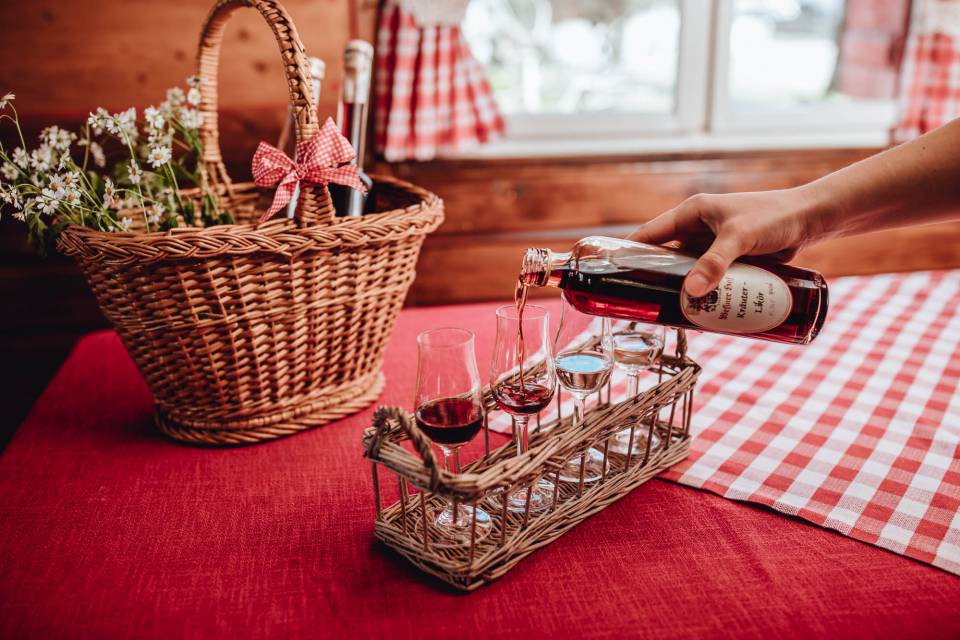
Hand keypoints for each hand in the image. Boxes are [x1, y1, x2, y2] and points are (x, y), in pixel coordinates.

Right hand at [627, 187, 821, 296]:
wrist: (811, 218)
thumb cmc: (775, 218)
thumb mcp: (740, 239)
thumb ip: (715, 263)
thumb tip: (691, 293)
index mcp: (690, 212)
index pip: (648, 234)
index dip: (627, 253)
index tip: (610, 275)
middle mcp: (697, 226)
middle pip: (664, 256)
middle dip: (653, 279)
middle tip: (640, 305)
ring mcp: (712, 242)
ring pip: (686, 270)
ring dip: (679, 289)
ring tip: (667, 314)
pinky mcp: (728, 256)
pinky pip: (706, 276)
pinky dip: (700, 291)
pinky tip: (697, 310)